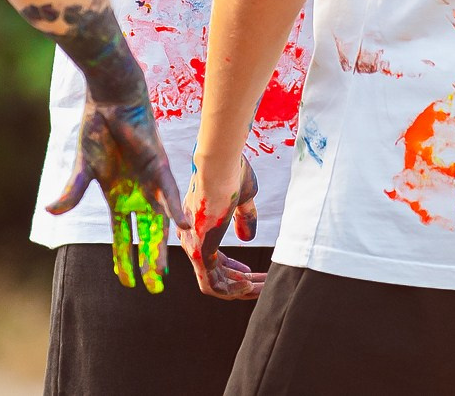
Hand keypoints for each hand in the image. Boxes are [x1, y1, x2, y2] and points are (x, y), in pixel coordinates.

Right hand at [49, 91, 181, 292]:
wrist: (110, 98)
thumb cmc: (97, 128)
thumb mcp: (83, 167)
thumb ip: (72, 192)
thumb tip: (51, 211)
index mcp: (117, 196)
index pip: (121, 236)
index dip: (122, 259)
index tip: (126, 283)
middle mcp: (136, 193)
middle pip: (143, 234)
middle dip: (147, 260)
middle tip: (153, 287)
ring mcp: (149, 182)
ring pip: (157, 221)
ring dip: (160, 245)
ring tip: (162, 271)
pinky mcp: (158, 166)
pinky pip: (168, 192)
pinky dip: (175, 209)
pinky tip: (182, 227)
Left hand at [182, 153, 263, 300]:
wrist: (219, 163)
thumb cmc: (230, 172)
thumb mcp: (243, 198)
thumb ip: (245, 218)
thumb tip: (247, 239)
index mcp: (199, 226)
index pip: (212, 258)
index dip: (233, 268)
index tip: (250, 273)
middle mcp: (191, 239)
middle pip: (215, 274)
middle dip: (241, 283)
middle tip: (263, 285)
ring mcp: (193, 246)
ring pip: (215, 283)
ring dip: (239, 290)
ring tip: (261, 288)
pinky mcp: (199, 251)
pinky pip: (213, 284)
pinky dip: (232, 290)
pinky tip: (250, 284)